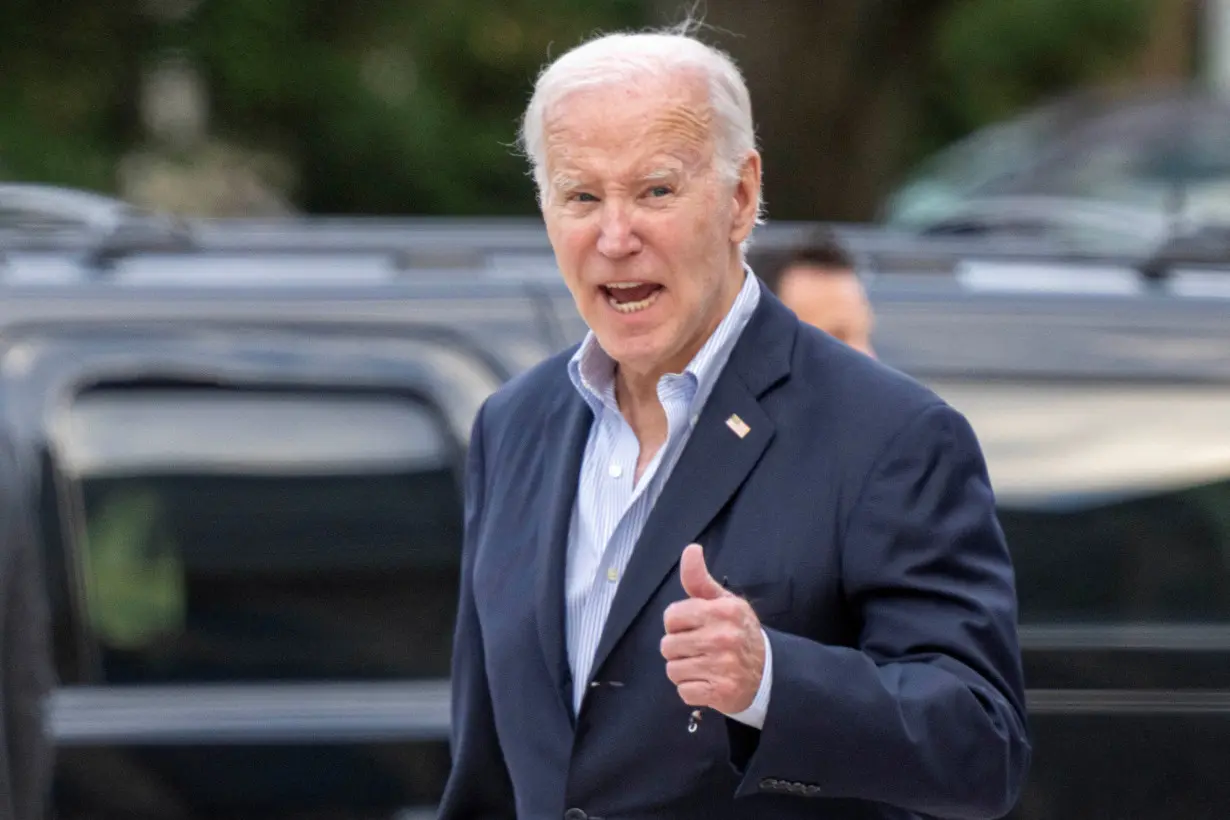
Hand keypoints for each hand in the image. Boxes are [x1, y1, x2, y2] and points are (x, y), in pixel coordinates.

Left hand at [660, 543, 764, 713]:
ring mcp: (722, 667)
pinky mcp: (720, 692)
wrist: (769, 673)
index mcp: (722, 611)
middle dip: (679, 648)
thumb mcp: (724, 602)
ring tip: (704, 665)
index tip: (694, 627)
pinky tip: (708, 682)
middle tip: (699, 649)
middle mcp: (723, 637)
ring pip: (673, 669)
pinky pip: (683, 691)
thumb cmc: (739, 632)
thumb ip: (700, 579)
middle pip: (667, 645)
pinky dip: (692, 689)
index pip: (671, 616)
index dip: (678, 623)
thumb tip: (690, 549)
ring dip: (684, 670)